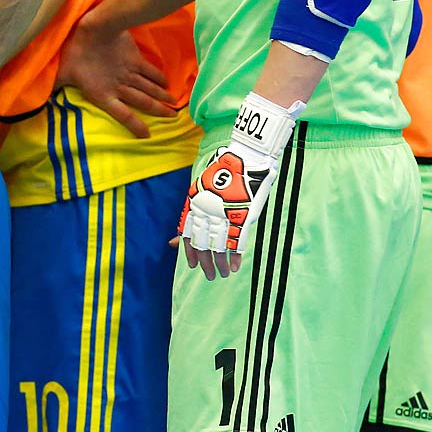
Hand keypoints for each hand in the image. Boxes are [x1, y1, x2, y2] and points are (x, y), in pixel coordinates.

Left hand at [55, 18, 176, 138]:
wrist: (97, 29)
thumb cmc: (76, 53)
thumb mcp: (62, 72)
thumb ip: (55, 86)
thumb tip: (39, 98)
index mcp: (103, 94)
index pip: (122, 115)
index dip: (134, 126)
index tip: (147, 136)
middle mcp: (120, 87)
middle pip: (143, 102)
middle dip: (158, 111)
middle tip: (172, 118)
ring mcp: (129, 73)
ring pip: (149, 88)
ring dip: (162, 97)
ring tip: (173, 105)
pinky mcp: (135, 59)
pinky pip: (150, 71)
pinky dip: (159, 78)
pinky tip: (166, 83)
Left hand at [175, 93, 296, 279]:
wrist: (246, 155)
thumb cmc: (225, 170)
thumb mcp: (204, 186)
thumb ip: (196, 207)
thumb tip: (184, 221)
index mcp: (195, 202)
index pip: (187, 232)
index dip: (189, 250)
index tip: (192, 264)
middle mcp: (206, 209)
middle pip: (202, 242)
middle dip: (204, 262)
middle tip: (208, 275)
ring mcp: (224, 213)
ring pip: (218, 245)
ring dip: (219, 263)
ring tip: (221, 275)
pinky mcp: (243, 215)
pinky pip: (236, 241)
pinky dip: (234, 255)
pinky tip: (233, 267)